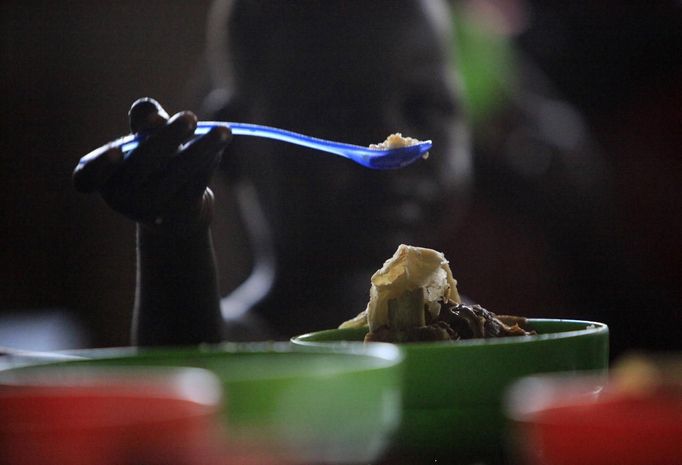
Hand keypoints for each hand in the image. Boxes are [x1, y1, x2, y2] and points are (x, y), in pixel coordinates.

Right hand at [73, 98, 231, 231]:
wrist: (172, 209)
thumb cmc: (150, 163)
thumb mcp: (142, 139)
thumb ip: (142, 121)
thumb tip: (150, 111)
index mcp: (103, 179)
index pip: (87, 177)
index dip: (100, 166)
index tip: (116, 152)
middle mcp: (122, 197)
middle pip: (143, 165)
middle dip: (167, 138)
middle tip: (190, 117)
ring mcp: (152, 208)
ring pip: (177, 173)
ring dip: (202, 149)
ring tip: (223, 130)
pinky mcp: (179, 211)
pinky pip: (196, 182)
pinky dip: (209, 160)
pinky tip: (222, 142)